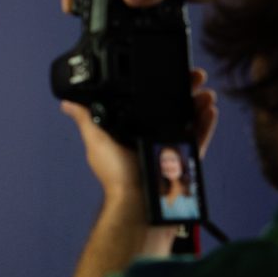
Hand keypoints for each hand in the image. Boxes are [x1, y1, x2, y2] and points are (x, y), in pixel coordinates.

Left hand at [60, 68, 218, 200]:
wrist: (139, 204)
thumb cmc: (117, 178)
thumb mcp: (97, 141)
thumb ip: (87, 119)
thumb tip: (68, 103)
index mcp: (131, 132)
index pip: (147, 104)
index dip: (157, 87)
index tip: (165, 71)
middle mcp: (152, 138)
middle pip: (173, 108)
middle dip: (184, 90)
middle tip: (193, 76)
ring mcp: (170, 150)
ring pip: (189, 120)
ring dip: (198, 103)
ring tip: (204, 90)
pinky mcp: (186, 161)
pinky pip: (199, 139)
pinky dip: (206, 124)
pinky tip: (210, 109)